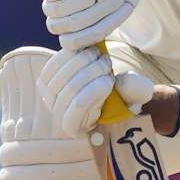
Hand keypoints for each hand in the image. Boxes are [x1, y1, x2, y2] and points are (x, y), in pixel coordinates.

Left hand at [37, 47, 153, 135]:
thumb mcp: (132, 98)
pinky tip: (84, 50)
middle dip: (92, 71)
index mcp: (76, 128)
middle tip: (106, 62)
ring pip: (63, 75)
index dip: (96, 88)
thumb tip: (123, 83)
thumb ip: (134, 92)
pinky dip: (70, 54)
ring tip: (98, 54)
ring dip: (83, 60)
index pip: (80, 106)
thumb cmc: (119, 98)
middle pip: (71, 89)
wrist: (100, 92)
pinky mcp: (44, 82)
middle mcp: (58, 117)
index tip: (110, 79)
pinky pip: (54, 64)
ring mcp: (48, 99)